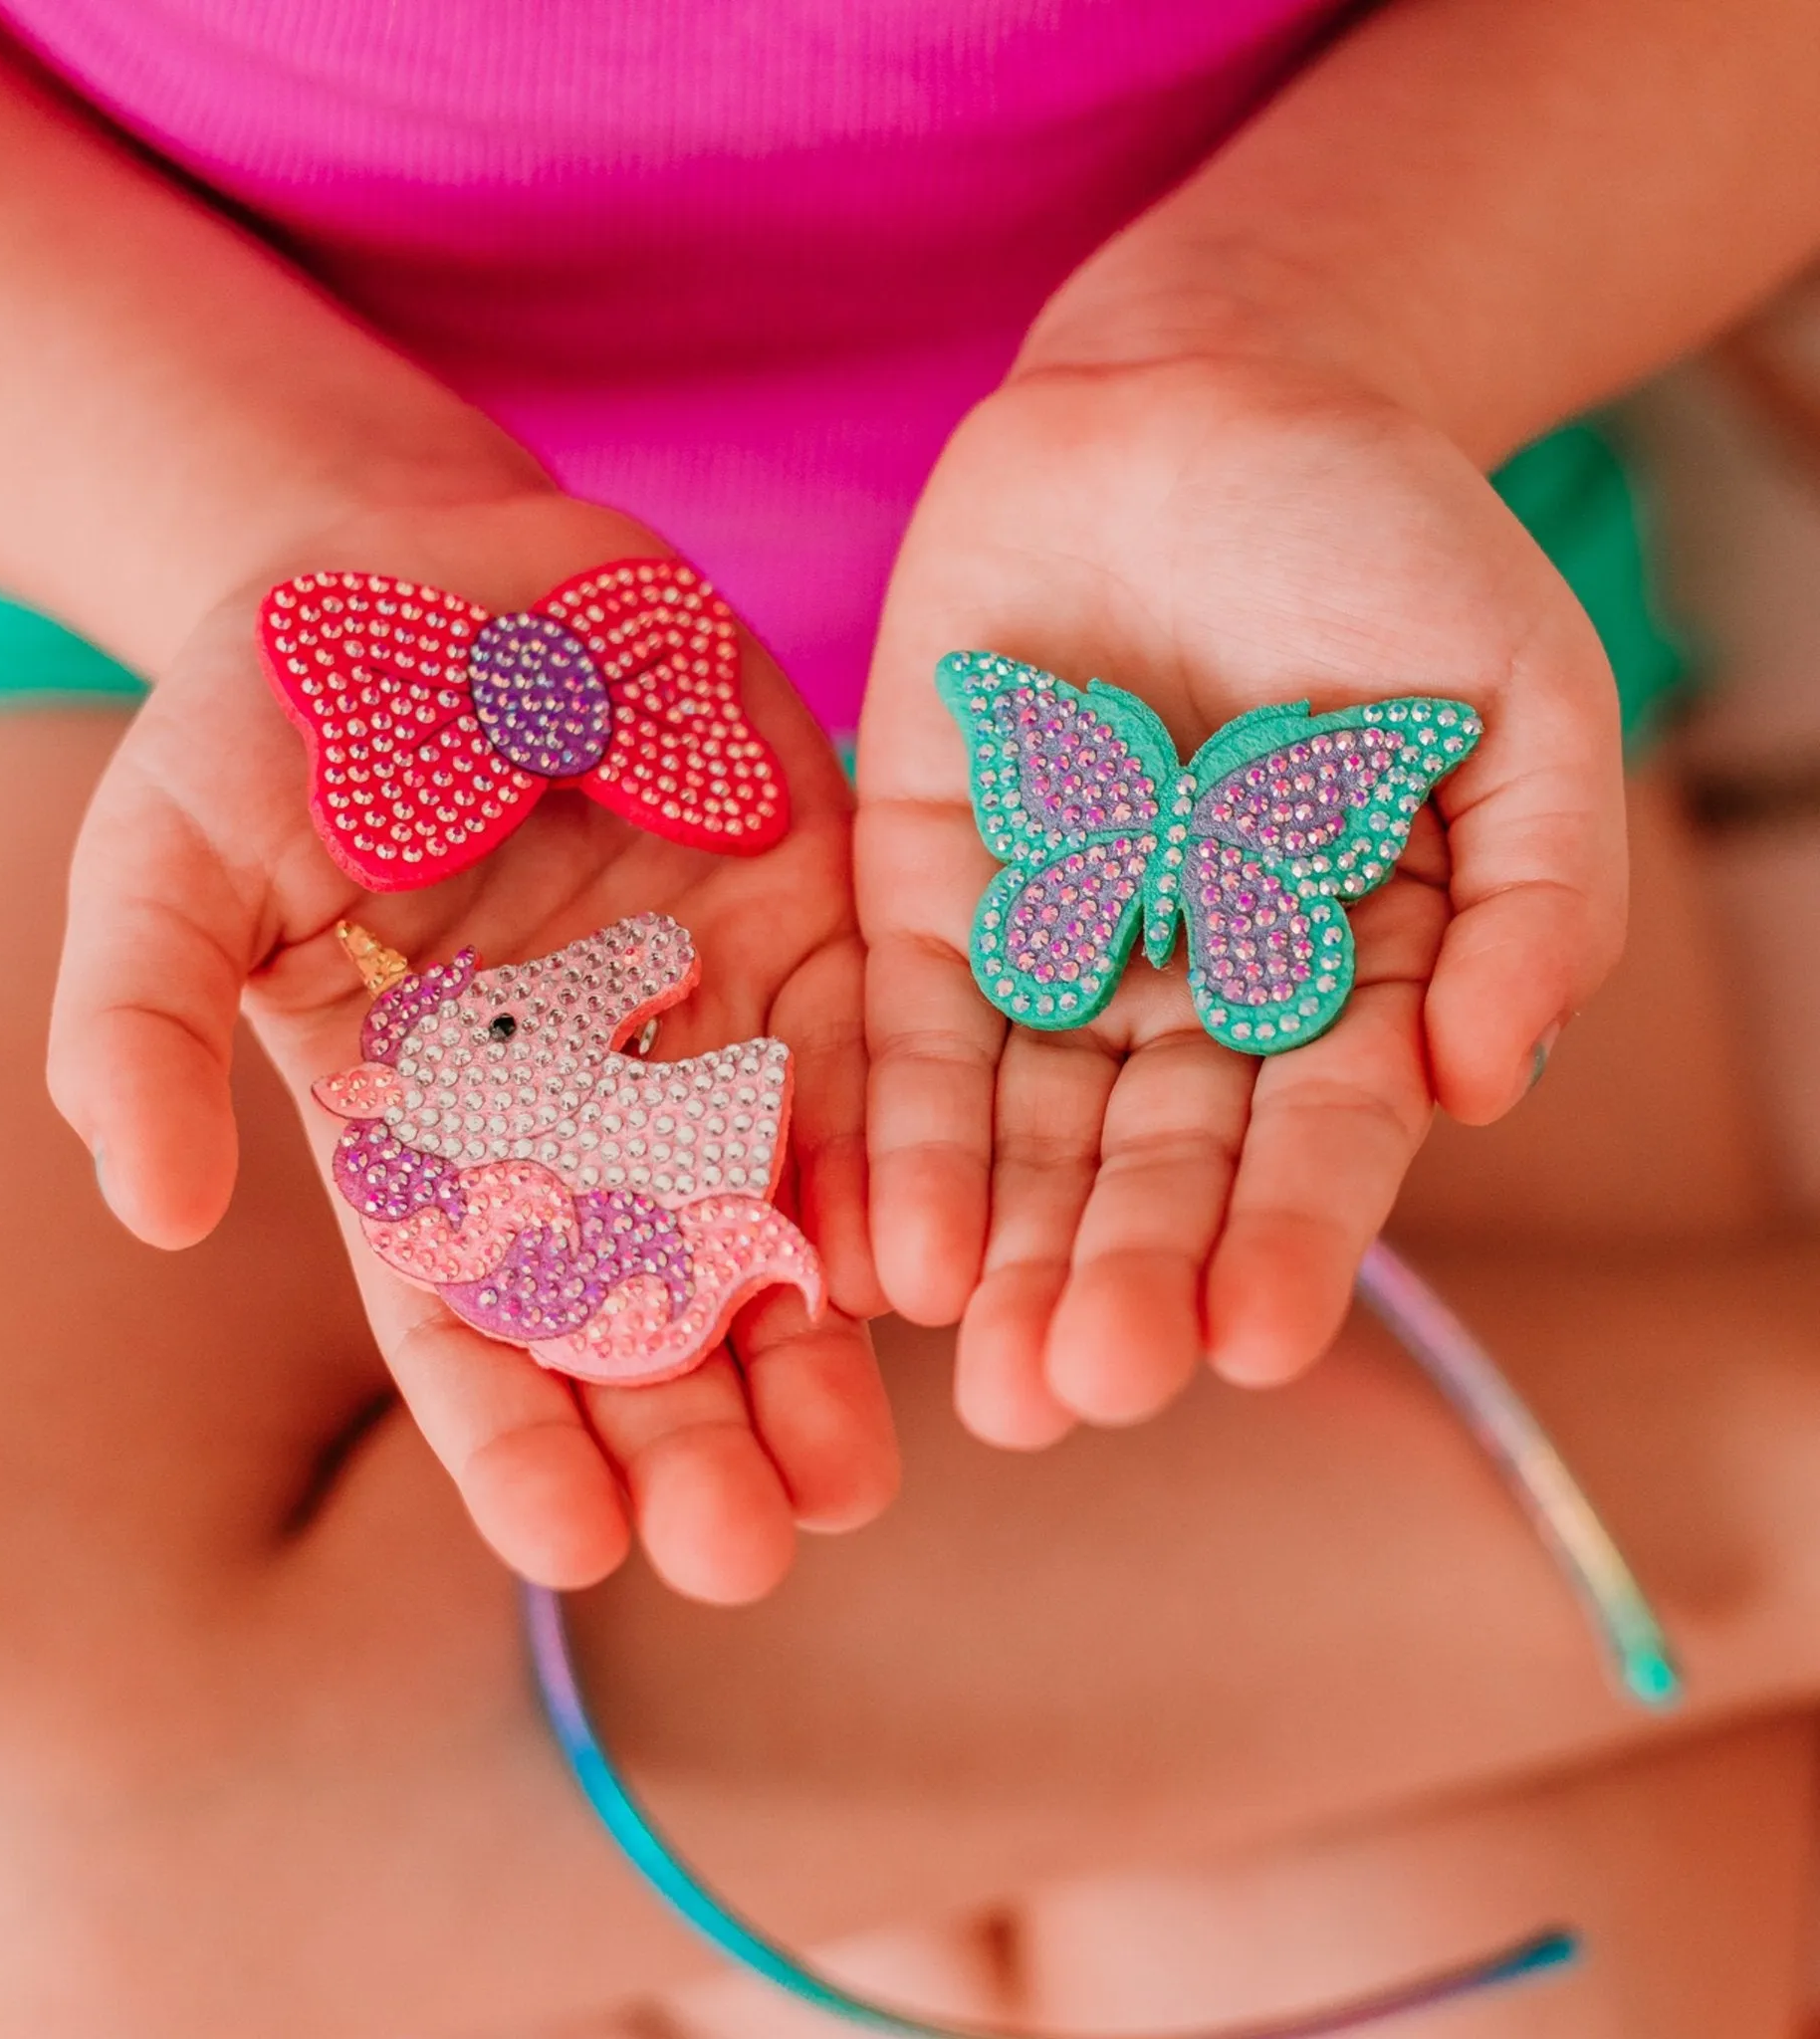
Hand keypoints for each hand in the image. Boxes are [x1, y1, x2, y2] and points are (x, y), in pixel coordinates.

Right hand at [49, 491, 893, 1602]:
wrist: (421, 562)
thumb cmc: (268, 721)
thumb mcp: (165, 858)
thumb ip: (138, 1025)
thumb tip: (149, 1210)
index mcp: (426, 1135)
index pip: (472, 1325)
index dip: (518, 1441)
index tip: (575, 1547)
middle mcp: (581, 1115)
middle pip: (644, 1309)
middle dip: (695, 1434)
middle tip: (749, 1550)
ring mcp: (706, 1026)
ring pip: (774, 1218)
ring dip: (818, 1347)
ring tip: (858, 1474)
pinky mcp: (811, 928)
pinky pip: (868, 1060)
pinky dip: (895, 1159)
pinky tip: (928, 1260)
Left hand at [858, 357, 1623, 1443]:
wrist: (1206, 396)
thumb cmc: (1389, 546)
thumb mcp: (1519, 697)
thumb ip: (1531, 889)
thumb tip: (1487, 1085)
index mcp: (1342, 974)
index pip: (1313, 1132)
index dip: (1285, 1232)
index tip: (1254, 1340)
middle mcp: (1190, 989)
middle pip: (1150, 1159)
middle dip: (1117, 1274)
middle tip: (1078, 1393)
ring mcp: (1051, 941)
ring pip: (1022, 1124)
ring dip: (1003, 1247)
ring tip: (983, 1375)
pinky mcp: (924, 883)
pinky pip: (903, 1022)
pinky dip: (896, 1128)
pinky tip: (890, 1248)